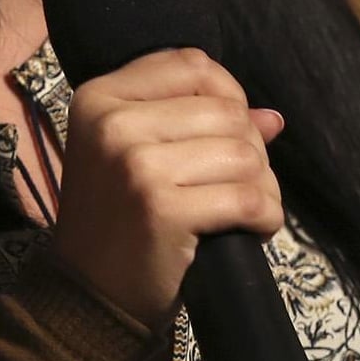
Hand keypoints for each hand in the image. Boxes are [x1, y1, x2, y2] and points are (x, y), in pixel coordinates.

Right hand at [47, 49, 285, 327]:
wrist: (87, 295)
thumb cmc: (116, 221)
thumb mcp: (135, 156)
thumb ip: (198, 124)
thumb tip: (272, 118)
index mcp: (100, 98)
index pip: (192, 65)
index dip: (229, 94)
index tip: (231, 132)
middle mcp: (114, 124)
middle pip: (226, 111)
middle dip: (252, 149)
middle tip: (240, 185)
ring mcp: (137, 166)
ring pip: (245, 154)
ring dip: (264, 187)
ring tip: (247, 211)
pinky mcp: (164, 210)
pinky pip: (249, 199)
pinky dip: (266, 217)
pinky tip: (254, 229)